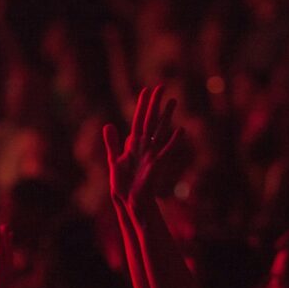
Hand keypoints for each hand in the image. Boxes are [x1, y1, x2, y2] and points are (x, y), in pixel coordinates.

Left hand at [103, 85, 181, 208]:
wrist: (129, 201)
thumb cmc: (123, 184)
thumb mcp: (114, 160)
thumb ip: (112, 143)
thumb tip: (108, 125)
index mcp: (134, 144)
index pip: (139, 120)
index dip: (142, 105)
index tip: (146, 90)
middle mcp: (145, 145)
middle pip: (151, 120)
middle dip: (155, 103)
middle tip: (161, 86)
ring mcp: (152, 154)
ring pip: (160, 130)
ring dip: (166, 115)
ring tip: (173, 100)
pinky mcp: (156, 165)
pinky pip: (166, 150)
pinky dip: (173, 141)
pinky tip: (181, 130)